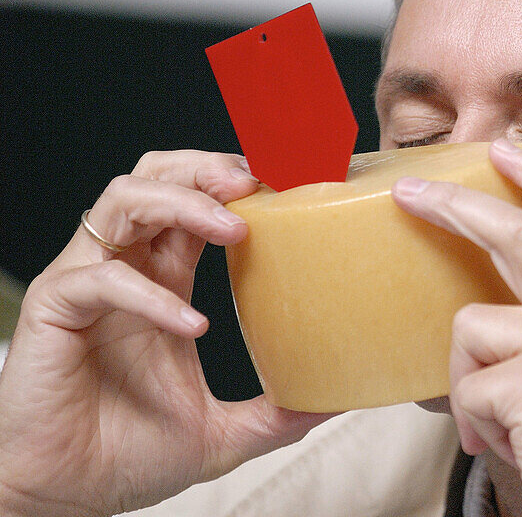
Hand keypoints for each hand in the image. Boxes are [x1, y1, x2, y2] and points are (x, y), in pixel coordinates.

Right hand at [0, 151, 333, 516]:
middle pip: (158, 176)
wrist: (67, 496)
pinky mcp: (55, 308)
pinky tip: (192, 323)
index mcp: (166, 276)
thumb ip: (276, 414)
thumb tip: (335, 406)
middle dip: (207, 168)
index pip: (198, 199)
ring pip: (125, 200)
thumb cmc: (131, 454)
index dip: (236, 182)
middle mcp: (127, 267)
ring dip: (184, 202)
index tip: (287, 184)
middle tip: (257, 183)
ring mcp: (87, 282)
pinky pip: (103, 278)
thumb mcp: (224, 432)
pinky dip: (150, 293)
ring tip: (235, 228)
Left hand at [392, 139, 521, 516]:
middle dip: (457, 203)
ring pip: (471, 322)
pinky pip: (465, 382)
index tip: (509, 146)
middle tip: (408, 189)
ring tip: (502, 427)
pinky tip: (508, 445)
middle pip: (520, 232)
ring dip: (469, 383)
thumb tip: (464, 326)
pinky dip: (472, 422)